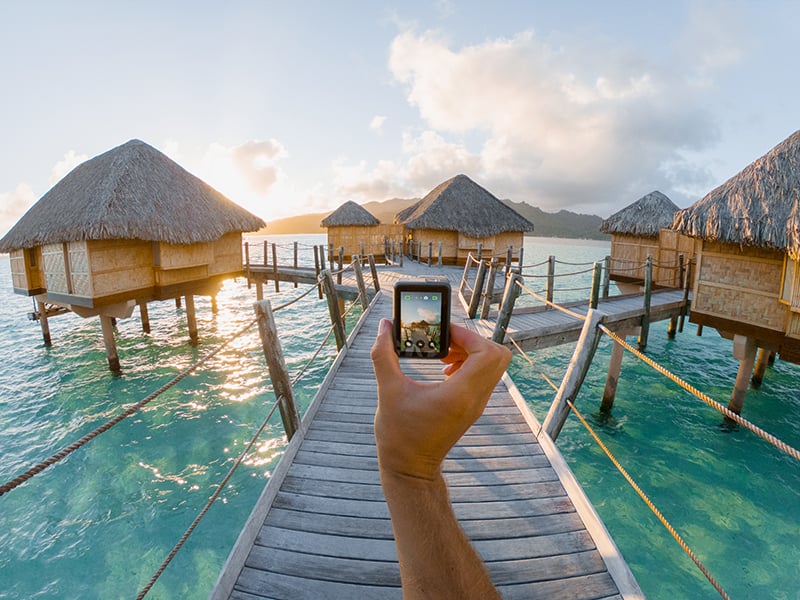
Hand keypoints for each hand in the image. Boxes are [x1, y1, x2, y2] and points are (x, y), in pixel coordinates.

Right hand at [371, 318, 511, 479]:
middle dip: (474, 341)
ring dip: (472, 352)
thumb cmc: (398, 435)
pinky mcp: (473, 407)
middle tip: (446, 341)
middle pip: (498, 356)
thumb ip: (383, 355)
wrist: (410, 469)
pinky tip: (444, 369)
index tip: (443, 334)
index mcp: (460, 395)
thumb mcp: (388, 391)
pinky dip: (470, 365)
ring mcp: (477, 405)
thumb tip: (384, 326)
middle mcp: (475, 399)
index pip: (487, 353)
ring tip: (443, 353)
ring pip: (493, 366)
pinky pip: (484, 377)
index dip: (468, 336)